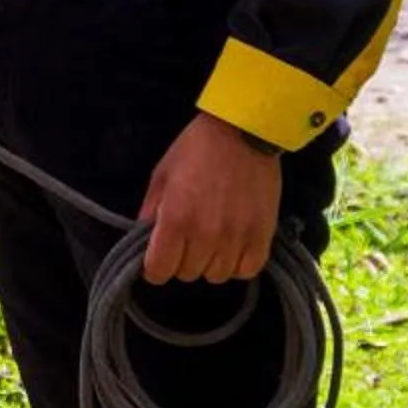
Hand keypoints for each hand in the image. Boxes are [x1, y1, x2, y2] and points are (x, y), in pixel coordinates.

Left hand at [137, 114, 282, 283]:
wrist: (242, 132)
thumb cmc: (195, 149)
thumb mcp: (162, 175)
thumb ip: (150, 212)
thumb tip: (144, 241)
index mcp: (176, 219)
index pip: (159, 271)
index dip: (154, 267)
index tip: (158, 257)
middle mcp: (206, 235)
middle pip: (187, 274)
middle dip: (182, 260)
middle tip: (187, 238)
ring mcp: (236, 238)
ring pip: (216, 276)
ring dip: (210, 262)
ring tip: (211, 239)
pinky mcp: (262, 236)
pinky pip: (246, 270)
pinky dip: (237, 263)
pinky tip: (233, 245)